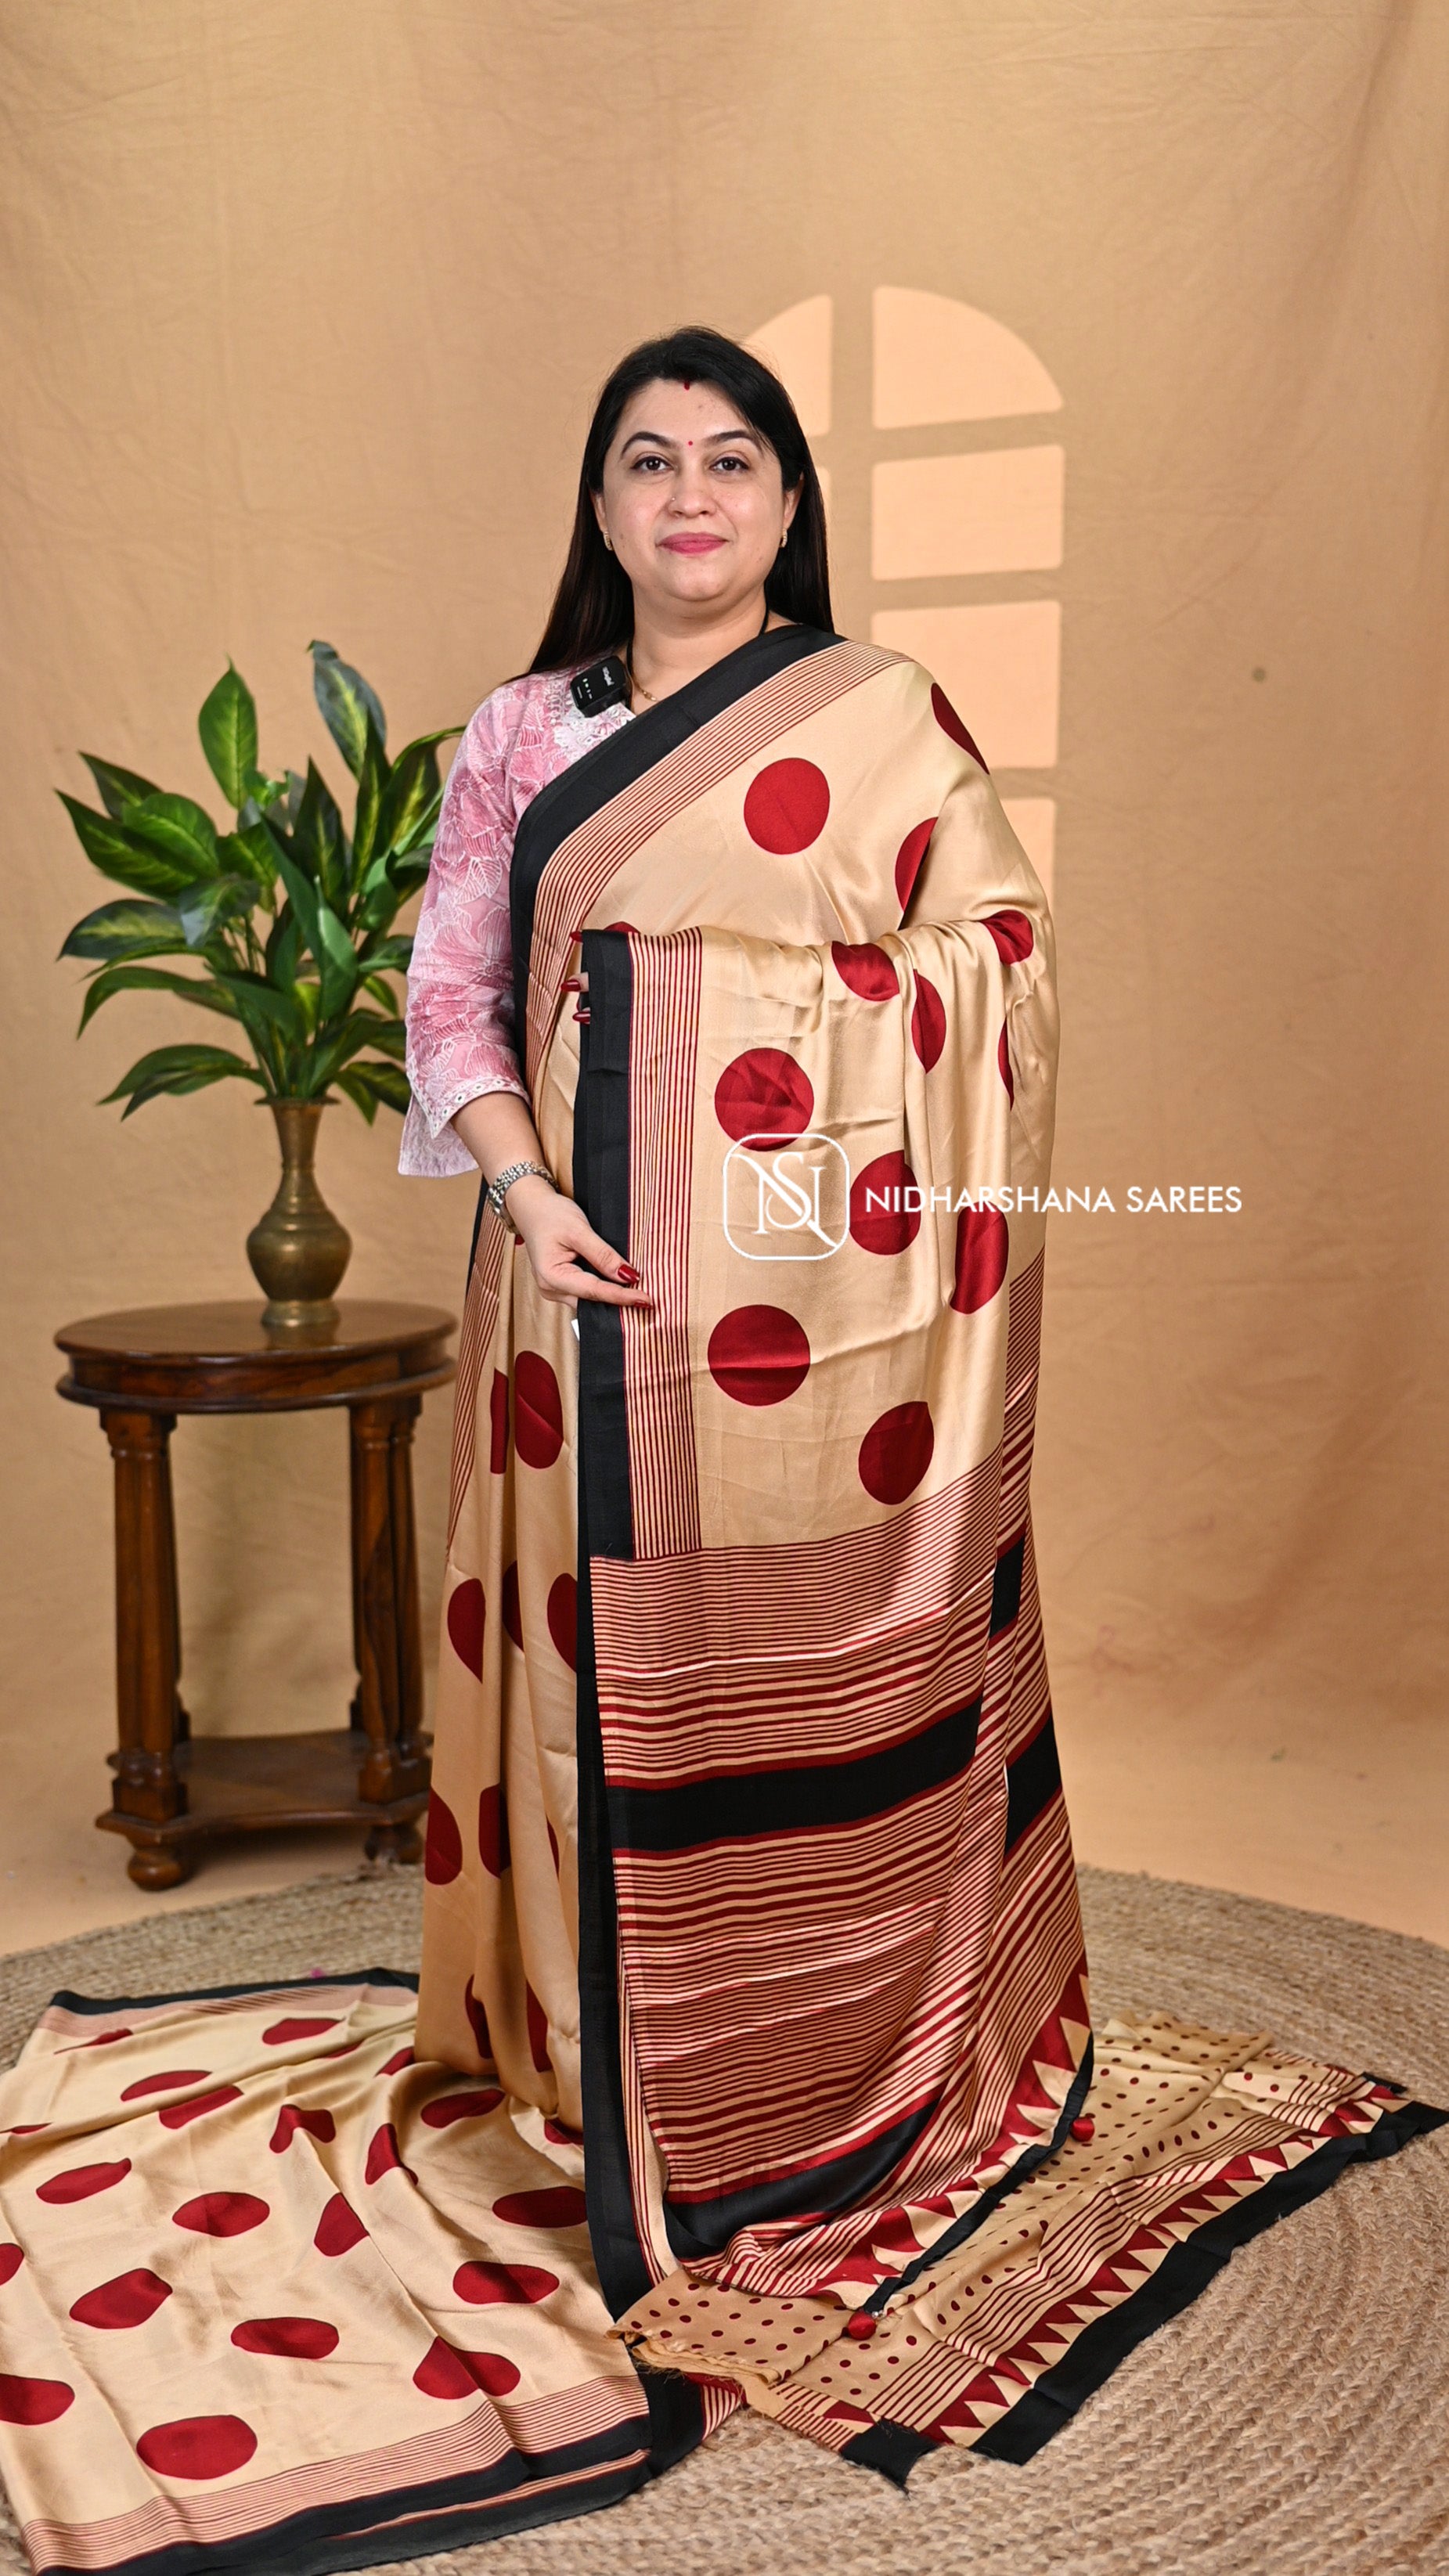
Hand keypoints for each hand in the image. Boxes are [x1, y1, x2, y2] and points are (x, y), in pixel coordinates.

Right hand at [507, 1174, 649, 1310]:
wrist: (531, 1207)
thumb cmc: (550, 1214)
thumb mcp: (579, 1230)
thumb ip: (603, 1255)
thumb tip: (628, 1276)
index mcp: (552, 1277)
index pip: (594, 1291)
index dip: (622, 1297)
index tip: (645, 1300)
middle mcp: (551, 1289)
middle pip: (591, 1303)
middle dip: (618, 1303)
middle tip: (647, 1300)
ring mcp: (555, 1289)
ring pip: (589, 1302)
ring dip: (611, 1298)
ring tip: (638, 1295)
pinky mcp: (561, 1285)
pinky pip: (585, 1294)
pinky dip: (603, 1291)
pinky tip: (621, 1288)